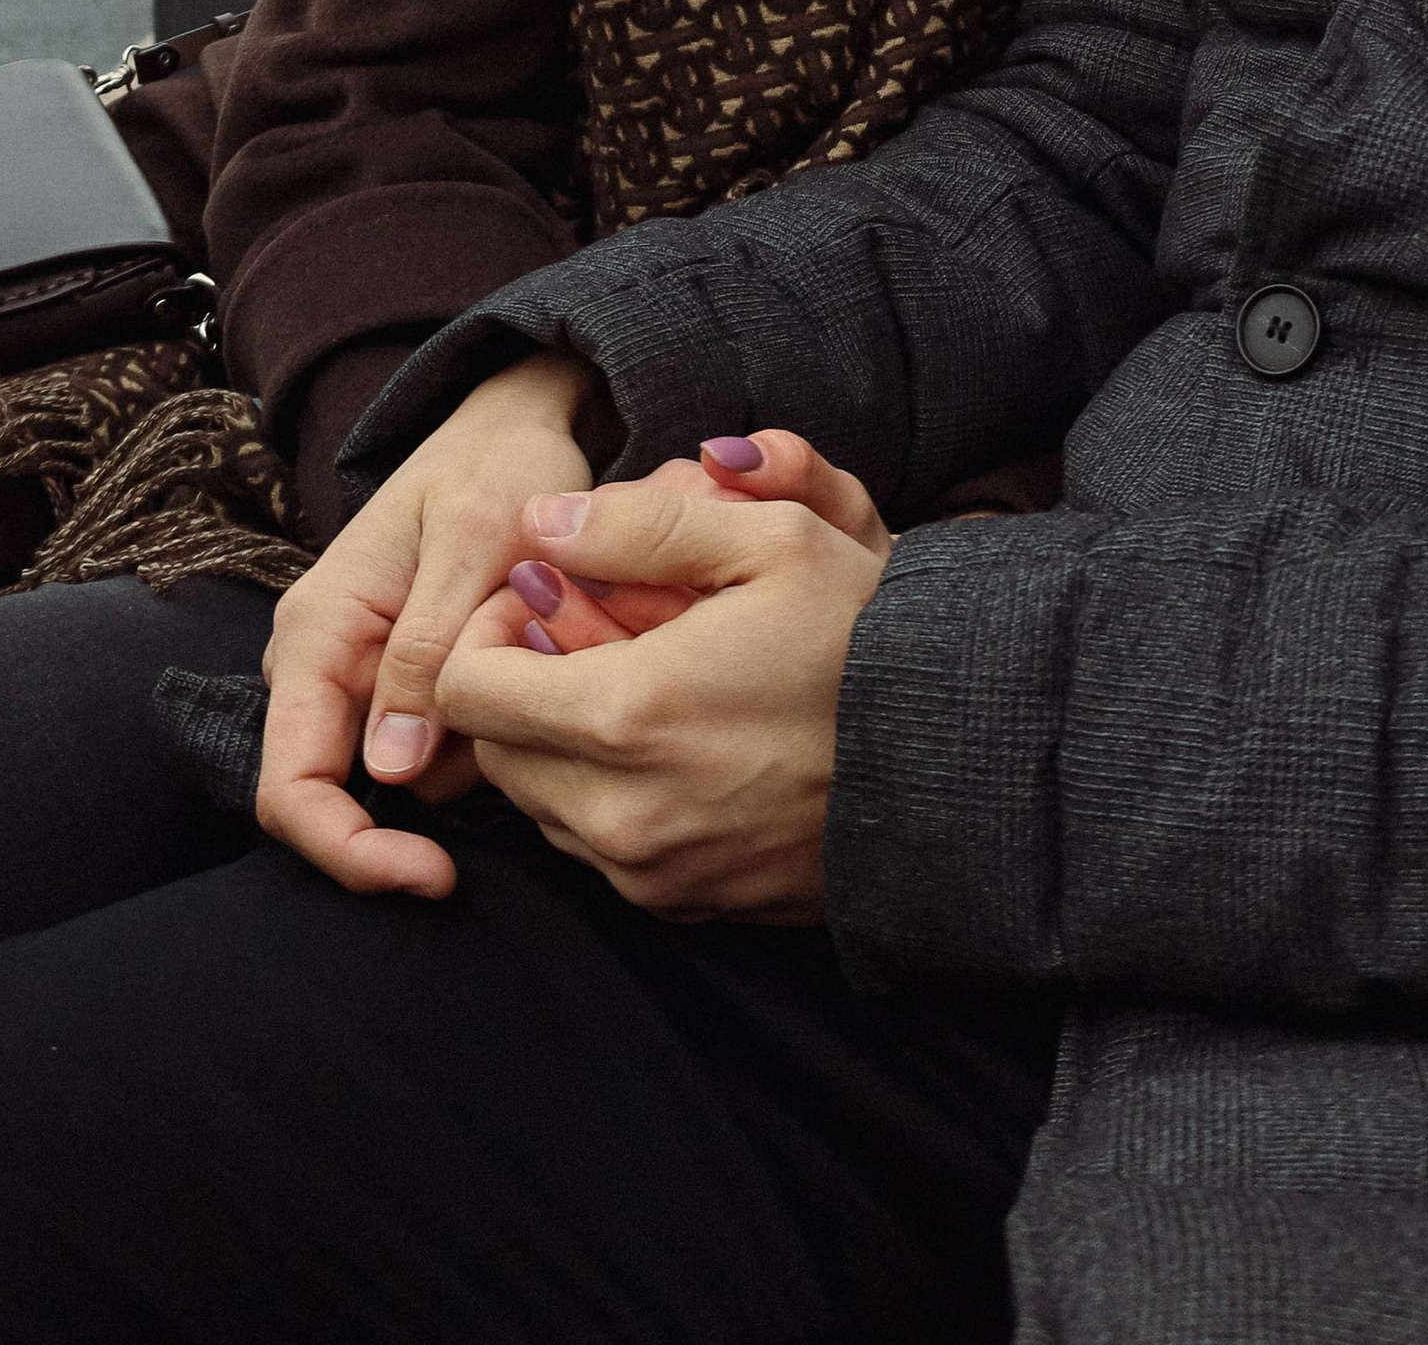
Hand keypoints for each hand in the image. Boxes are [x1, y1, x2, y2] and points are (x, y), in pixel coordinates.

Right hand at [256, 348, 595, 899]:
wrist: (517, 426)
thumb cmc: (499, 468)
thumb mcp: (477, 540)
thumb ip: (428, 647)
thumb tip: (387, 771)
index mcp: (318, 631)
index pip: (292, 785)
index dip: (349, 851)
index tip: (431, 876)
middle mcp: (321, 663)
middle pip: (342, 795)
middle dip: (426, 803)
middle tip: (519, 753)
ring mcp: (360, 674)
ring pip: (403, 779)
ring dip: (470, 751)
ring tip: (532, 666)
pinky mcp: (404, 681)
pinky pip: (434, 746)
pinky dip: (484, 731)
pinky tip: (528, 675)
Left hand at [437, 449, 889, 920]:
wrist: (960, 768)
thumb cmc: (869, 640)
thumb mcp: (772, 539)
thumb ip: (638, 521)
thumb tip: (539, 524)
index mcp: (625, 718)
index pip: (466, 689)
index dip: (490, 631)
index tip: (549, 597)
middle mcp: (620, 814)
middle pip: (495, 752)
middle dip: (524, 686)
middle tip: (598, 631)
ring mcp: (652, 873)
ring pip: (542, 804)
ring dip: (565, 742)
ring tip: (648, 682)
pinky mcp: (686, 906)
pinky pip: (600, 849)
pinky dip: (612, 794)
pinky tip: (684, 741)